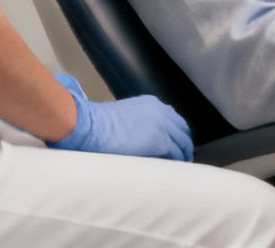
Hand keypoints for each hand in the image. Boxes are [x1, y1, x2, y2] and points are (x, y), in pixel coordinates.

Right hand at [49, 74, 192, 160]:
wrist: (90, 126)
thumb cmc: (97, 124)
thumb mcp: (123, 117)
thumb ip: (138, 124)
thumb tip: (141, 139)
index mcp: (151, 104)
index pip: (174, 119)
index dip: (177, 134)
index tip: (177, 144)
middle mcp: (161, 111)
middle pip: (183, 129)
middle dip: (184, 143)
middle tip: (183, 157)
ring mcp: (162, 125)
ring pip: (182, 142)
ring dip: (183, 154)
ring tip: (180, 166)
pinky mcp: (159, 141)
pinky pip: (175, 153)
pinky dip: (177, 161)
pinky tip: (174, 170)